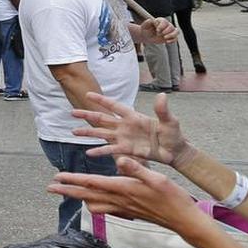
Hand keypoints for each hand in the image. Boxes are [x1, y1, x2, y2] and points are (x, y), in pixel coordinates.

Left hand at [47, 157, 206, 235]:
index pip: (92, 184)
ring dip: (78, 197)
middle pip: (87, 195)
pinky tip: (93, 201)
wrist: (183, 220)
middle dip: (67, 191)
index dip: (73, 180)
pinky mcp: (128, 212)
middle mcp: (120, 200)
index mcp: (124, 188)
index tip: (57, 178)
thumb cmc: (173, 198)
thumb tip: (120, 158)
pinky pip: (105, 209)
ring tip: (67, 192)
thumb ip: (137, 168)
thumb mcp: (158, 178)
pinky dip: (93, 203)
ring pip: (94, 204)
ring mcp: (123, 208)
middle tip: (49, 188)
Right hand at [70, 92, 192, 165]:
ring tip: (74, 132)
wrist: (174, 151)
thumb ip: (163, 110)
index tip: (88, 94)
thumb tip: (162, 95)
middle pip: (103, 119)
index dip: (102, 100)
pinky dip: (100, 151)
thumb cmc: (173, 134)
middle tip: (73, 113)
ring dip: (88, 133)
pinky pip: (111, 150)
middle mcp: (125, 126)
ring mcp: (124, 138)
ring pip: (102, 134)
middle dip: (87, 115)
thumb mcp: (170, 120)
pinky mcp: (127, 150)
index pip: (115, 106)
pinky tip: (89, 153)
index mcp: (134, 116)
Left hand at [140, 17, 176, 43]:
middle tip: (158, 34)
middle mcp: (166, 25)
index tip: (157, 30)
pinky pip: (175, 38)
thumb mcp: (144, 26)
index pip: (165, 22)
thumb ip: (147, 22)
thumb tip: (152, 20)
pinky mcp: (170, 37)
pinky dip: (172, 40)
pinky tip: (166, 42)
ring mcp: (169, 31)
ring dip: (172, 35)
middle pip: (171, 27)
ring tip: (165, 38)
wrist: (146, 36)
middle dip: (166, 31)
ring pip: (176, 31)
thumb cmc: (145, 30)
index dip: (162, 26)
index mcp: (160, 21)